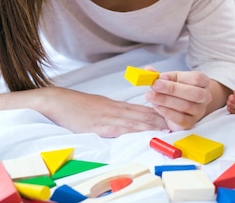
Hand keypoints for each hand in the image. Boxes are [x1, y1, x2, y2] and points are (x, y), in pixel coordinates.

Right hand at [38, 87, 168, 136]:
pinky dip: (134, 131)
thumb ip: (112, 112)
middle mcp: (115, 109)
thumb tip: (125, 118)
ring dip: (153, 125)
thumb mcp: (98, 106)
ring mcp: (108, 117)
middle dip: (161, 119)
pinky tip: (143, 133)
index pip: (142, 108)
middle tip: (178, 122)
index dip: (158, 112)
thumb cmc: (75, 106)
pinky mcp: (99, 126)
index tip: (172, 116)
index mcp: (115, 105)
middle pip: (143, 114)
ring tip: (168, 128)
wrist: (57, 101)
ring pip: (135, 120)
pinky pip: (120, 128)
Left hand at [145, 71, 212, 131]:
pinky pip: (180, 119)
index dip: (178, 77)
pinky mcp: (191, 123)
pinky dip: (166, 112)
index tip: (161, 77)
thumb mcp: (171, 80)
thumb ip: (161, 76)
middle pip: (194, 93)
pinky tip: (156, 105)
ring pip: (186, 106)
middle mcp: (205, 97)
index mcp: (203, 82)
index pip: (196, 78)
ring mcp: (199, 111)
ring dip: (165, 100)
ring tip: (150, 96)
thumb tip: (148, 70)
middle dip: (172, 89)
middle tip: (155, 85)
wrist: (183, 108)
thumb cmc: (178, 91)